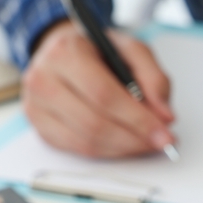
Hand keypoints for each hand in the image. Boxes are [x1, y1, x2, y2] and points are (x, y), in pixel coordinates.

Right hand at [21, 20, 174, 157]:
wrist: (63, 52)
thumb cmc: (98, 52)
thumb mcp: (132, 50)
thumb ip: (154, 78)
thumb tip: (165, 116)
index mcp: (66, 53)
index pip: (103, 94)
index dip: (137, 119)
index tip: (165, 132)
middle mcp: (43, 79)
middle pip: (94, 123)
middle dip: (134, 138)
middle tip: (160, 142)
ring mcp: (37, 106)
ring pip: (86, 141)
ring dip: (124, 149)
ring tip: (147, 144)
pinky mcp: (40, 127)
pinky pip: (78, 149)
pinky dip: (108, 152)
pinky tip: (126, 145)